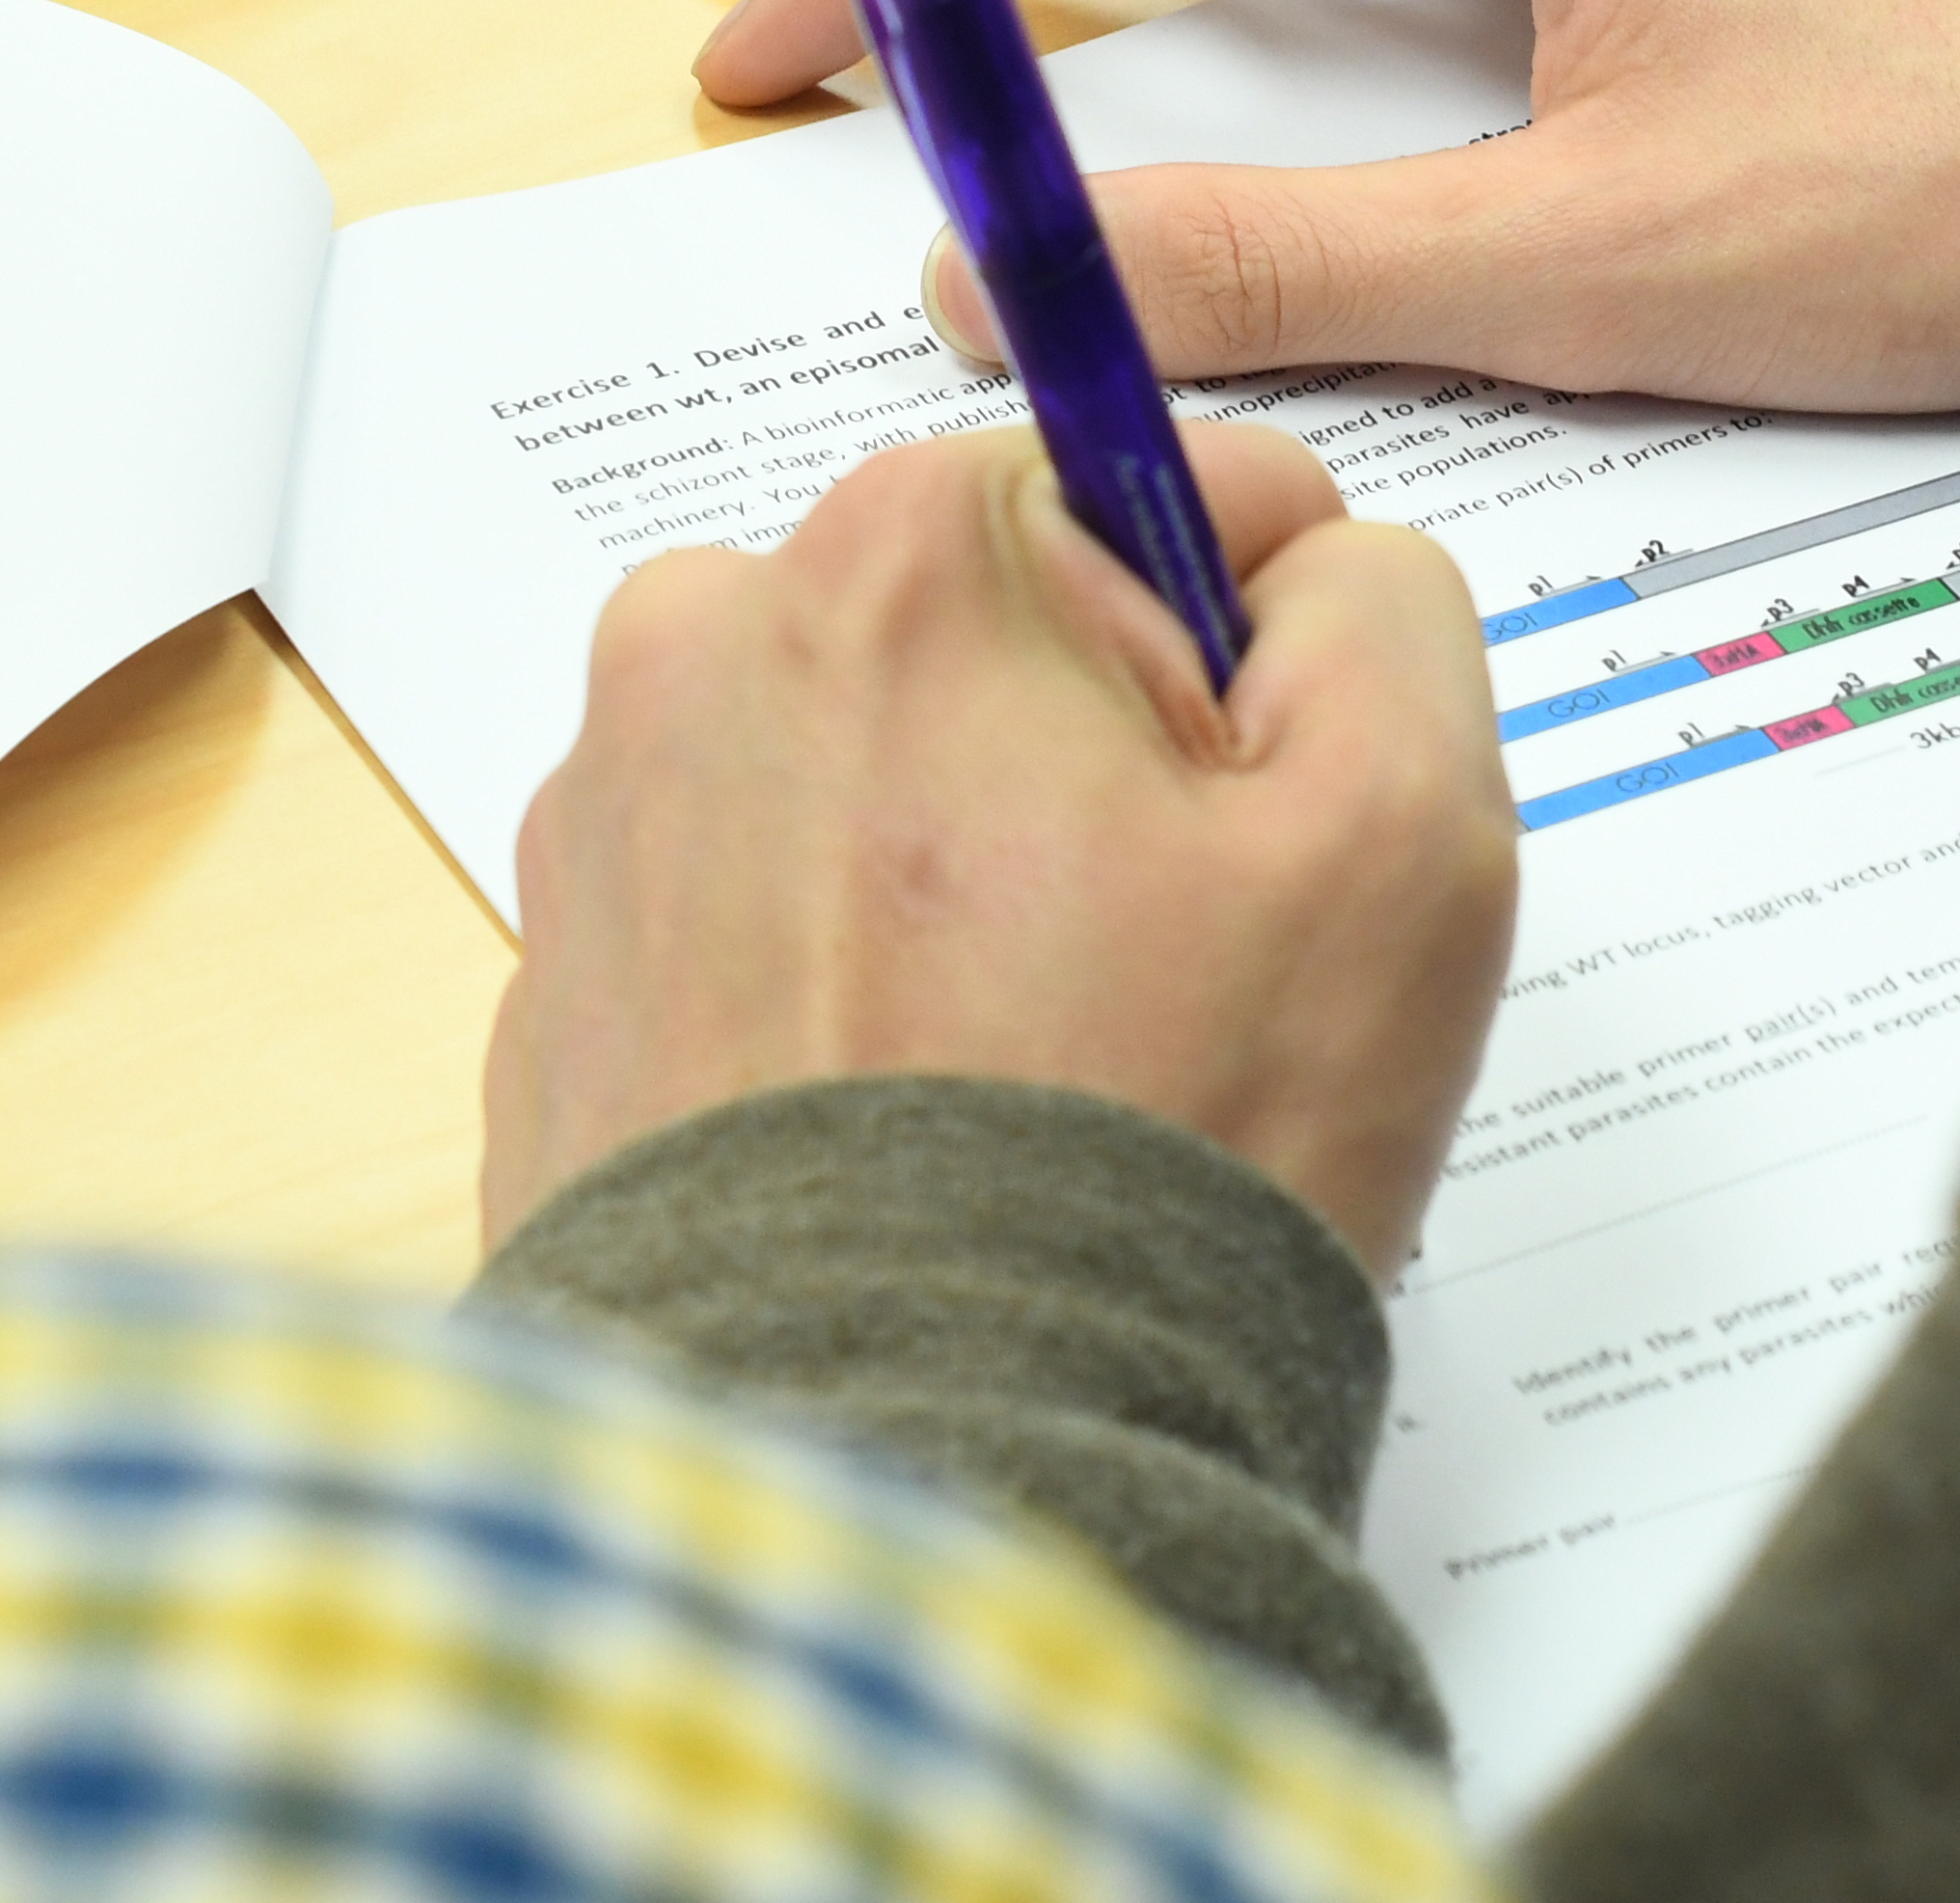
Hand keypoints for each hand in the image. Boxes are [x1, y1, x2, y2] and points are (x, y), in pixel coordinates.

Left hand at [483, 423, 1511, 1276]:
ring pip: (876, 780)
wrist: (909, 1464)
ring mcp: (602, 828)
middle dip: (1091, 774)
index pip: (1159, 494)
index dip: (1249, 677)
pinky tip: (913, 1132)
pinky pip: (758, 933)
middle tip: (1149, 979)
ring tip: (1025, 1075)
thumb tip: (1306, 567)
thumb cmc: (1148, 1149)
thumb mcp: (1402, 830)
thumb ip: (1386, 604)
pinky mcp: (556, 994)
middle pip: (998, 636)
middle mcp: (703, 645)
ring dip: (961, 886)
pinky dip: (842, 1005)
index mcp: (901, 556)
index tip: (1242, 845)